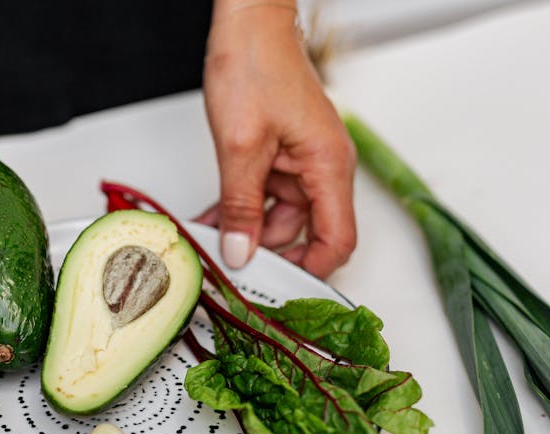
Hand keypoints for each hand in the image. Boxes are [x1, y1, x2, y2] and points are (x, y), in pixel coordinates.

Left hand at [199, 0, 356, 276]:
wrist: (248, 23)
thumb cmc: (256, 65)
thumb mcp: (240, 147)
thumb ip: (241, 205)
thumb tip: (240, 252)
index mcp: (328, 167)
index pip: (336, 239)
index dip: (312, 270)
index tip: (280, 291)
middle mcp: (321, 167)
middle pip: (305, 232)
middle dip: (269, 253)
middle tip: (233, 274)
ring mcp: (299, 161)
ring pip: (279, 215)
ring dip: (247, 231)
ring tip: (212, 245)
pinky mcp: (278, 153)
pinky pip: (263, 194)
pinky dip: (240, 208)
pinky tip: (212, 220)